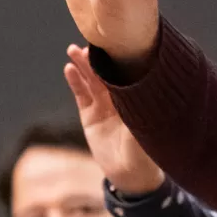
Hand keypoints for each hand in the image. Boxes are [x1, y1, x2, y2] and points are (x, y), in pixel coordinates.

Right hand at [64, 44, 162, 195]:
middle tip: (89, 42)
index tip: (113, 41)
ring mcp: (104, 105)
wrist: (132, 175)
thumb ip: (142, 108)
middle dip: (98, 57)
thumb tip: (144, 85)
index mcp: (139, 96)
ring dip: (83, 65)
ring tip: (73, 50)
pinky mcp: (90, 116)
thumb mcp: (147, 127)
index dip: (119, 56)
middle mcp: (121, 97)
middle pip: (107, 72)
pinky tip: (69, 69)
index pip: (128, 70)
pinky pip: (81, 96)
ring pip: (92, 80)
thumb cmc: (147, 150)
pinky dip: (75, 82)